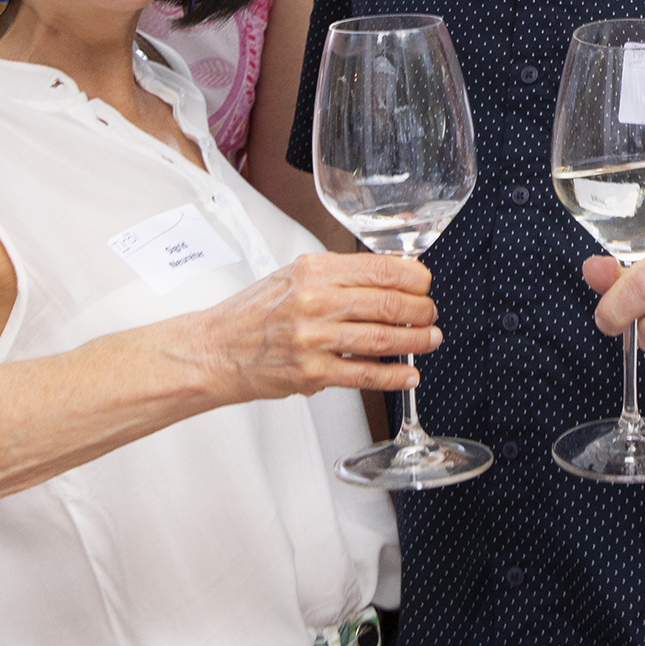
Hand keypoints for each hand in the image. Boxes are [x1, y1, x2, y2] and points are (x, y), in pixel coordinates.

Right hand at [195, 252, 439, 401]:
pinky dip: (393, 377)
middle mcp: (315, 301)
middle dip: (421, 310)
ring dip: (415, 342)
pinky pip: (364, 374)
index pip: (381, 268)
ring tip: (429, 341)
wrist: (214, 350)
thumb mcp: (293, 275)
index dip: (414, 278)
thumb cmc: (252, 313)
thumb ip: (336, 275)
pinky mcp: (311, 373)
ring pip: (382, 339)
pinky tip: (407, 375)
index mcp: (314, 271)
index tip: (425, 284)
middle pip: (388, 303)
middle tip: (430, 315)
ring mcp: (313, 338)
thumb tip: (386, 277)